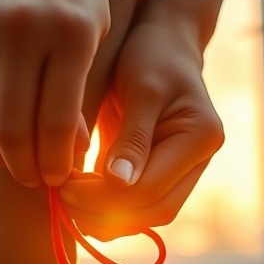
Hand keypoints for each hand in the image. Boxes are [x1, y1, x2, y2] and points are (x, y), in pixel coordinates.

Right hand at [0, 0, 109, 186]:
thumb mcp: (91, 34)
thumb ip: (77, 95)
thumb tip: (61, 157)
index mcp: (71, 33)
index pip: (55, 123)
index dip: (54, 163)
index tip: (56, 179)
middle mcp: (22, 28)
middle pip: (11, 127)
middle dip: (23, 166)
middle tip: (31, 178)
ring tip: (8, 159)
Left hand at [59, 19, 223, 239]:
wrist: (163, 43)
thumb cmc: (151, 55)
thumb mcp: (141, 88)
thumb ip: (132, 138)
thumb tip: (118, 184)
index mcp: (201, 137)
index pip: (151, 188)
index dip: (106, 198)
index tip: (66, 187)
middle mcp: (199, 161)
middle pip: (154, 210)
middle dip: (105, 214)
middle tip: (62, 201)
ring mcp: (184, 171)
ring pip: (147, 215)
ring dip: (106, 219)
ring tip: (66, 204)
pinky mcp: (163, 174)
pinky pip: (139, 206)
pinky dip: (109, 212)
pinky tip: (78, 203)